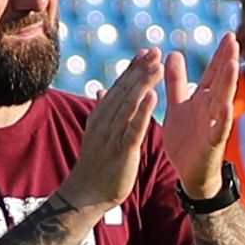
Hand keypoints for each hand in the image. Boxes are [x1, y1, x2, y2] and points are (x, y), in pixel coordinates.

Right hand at [59, 47, 174, 214]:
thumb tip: (101, 89)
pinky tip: (153, 96)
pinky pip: (133, 127)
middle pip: (125, 90)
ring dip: (144, 83)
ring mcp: (112, 135)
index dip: (133, 68)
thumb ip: (102, 109)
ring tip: (158, 66)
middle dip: (140, 69)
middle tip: (155, 51)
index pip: (119, 86)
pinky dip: (143, 111)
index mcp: (101, 115)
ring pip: (130, 104)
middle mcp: (105, 121)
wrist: (87, 193)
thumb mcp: (96, 132)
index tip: (146, 51)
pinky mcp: (122, 150)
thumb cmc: (95, 164)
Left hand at [153, 45, 237, 204]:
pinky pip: (219, 130)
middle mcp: (211, 109)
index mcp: (203, 99)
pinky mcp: (212, 144)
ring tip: (232, 65)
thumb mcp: (178, 106)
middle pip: (221, 82)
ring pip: (222, 101)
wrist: (188, 173)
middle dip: (227, 61)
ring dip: (228, 84)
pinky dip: (222, 119)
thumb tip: (172, 54)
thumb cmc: (186, 139)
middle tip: (233, 40)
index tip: (229, 35)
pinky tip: (224, 106)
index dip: (221, 55)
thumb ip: (177, 82)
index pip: (214, 73)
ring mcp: (214, 126)